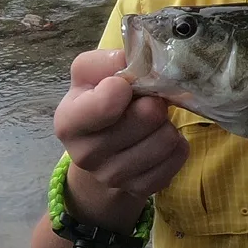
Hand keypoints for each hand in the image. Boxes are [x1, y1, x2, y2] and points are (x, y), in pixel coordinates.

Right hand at [54, 48, 187, 218]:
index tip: (125, 85)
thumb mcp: (90, 75)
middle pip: (146, 116)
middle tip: (146, 101)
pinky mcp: (140, 189)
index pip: (107, 102)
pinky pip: (178, 157)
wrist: (100, 150)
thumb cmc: (97, 102)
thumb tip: (138, 59)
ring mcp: (114, 176)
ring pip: (166, 139)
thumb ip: (107, 61)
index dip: (125, 87)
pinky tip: (159, 138)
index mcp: (69, 122)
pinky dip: (177, 144)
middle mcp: (86, 155)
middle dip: (153, 102)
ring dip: (166, 123)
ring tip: (153, 122)